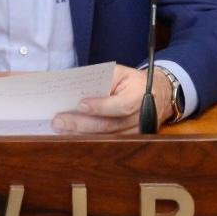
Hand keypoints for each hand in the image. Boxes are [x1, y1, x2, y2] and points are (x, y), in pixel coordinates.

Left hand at [52, 64, 173, 133]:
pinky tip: (72, 135)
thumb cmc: (132, 81)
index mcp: (140, 94)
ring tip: (60, 128)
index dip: (101, 106)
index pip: (121, 105)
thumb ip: (103, 79)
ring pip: (106, 137)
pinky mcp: (130, 140)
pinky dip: (88, 139)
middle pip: (109, 125)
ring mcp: (136, 132)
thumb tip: (75, 89)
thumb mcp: (121, 72)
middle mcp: (141, 116)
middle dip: (81, 124)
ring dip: (80, 134)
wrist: (158, 94)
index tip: (80, 104)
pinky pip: (107, 142)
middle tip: (58, 120)